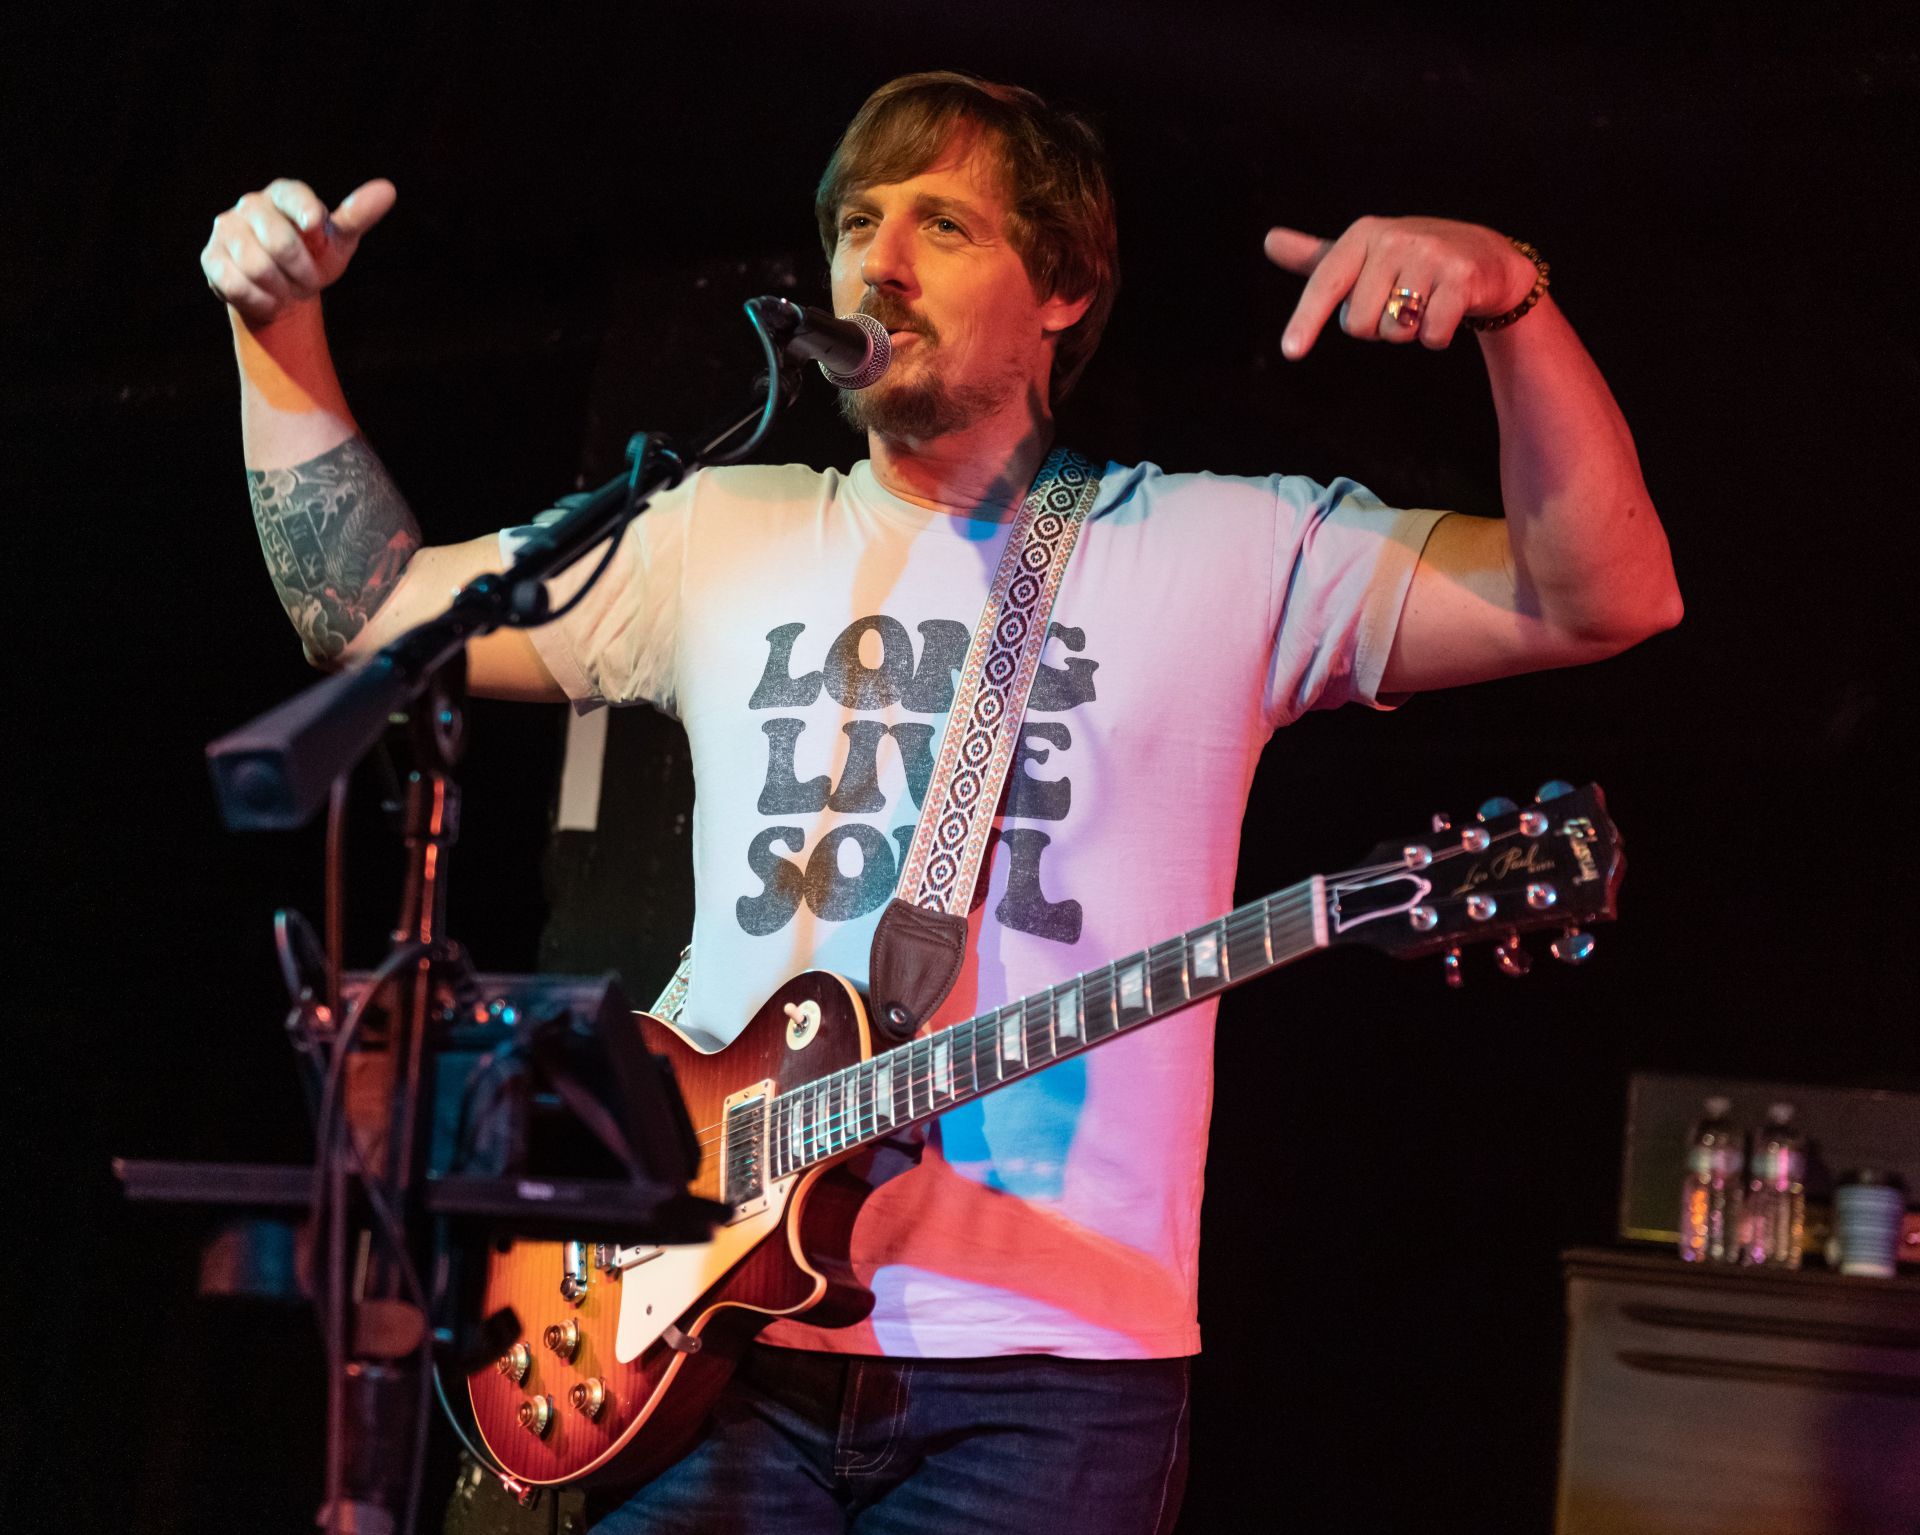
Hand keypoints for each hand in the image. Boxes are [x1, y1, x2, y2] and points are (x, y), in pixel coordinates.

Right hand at [201, 177, 395, 326]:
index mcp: (283, 195)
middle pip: (279, 241)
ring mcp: (226, 230)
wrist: (283, 290)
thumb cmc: (314, 257)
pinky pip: (237, 285)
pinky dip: (261, 301)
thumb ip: (358, 215)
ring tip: (286, 289)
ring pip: (257, 267)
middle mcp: (251, 206)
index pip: (291, 194)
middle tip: (307, 281)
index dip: (304, 209)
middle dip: (302, 272)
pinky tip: (267, 299)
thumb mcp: (339, 239)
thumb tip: (388, 190)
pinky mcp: (211, 257)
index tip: (315, 225)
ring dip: (282, 289)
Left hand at [1263, 216, 1535, 356]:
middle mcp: (1393, 240)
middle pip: (1360, 323)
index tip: (1291, 352)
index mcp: (1363, 235)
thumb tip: (1268, 241)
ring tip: (1425, 304)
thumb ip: (1317, 257)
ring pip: (1394, 332)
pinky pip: (1430, 335)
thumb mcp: (1363, 255)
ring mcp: (1430, 256)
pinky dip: (1435, 338)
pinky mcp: (1461, 277)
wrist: (1484, 257)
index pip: (1326, 284)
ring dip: (1407, 333)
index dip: (1306, 320)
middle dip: (1377, 327)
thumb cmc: (1411, 262)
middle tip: (1400, 303)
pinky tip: (1447, 313)